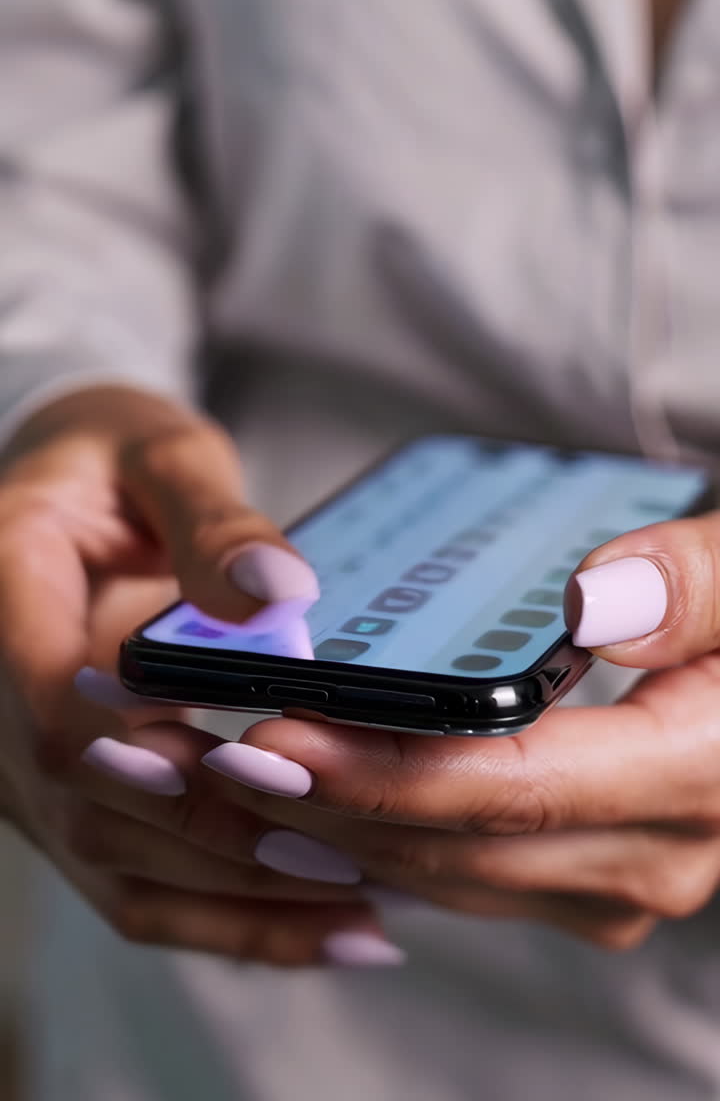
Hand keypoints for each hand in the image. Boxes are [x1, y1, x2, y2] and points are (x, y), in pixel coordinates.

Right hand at [0, 386, 397, 967]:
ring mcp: (30, 766)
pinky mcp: (72, 798)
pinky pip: (134, 879)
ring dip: (235, 903)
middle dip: (219, 843)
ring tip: (358, 914)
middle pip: (92, 809)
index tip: (254, 772)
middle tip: (348, 857)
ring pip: (115, 868)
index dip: (143, 757)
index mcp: (4, 603)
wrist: (72, 491)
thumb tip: (279, 591)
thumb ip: (211, 519)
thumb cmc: (112, 458)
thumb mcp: (159, 453)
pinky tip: (320, 926)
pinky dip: (224, 917)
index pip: (55, 711)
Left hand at [198, 513, 719, 949]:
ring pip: (445, 874)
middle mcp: (654, 856)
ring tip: (227, 777)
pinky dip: (378, 838)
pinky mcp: (584, 874)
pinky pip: (460, 874)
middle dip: (323, 809)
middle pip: (456, 845)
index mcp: (696, 774)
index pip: (509, 787)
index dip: (380, 771)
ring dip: (334, 831)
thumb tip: (593, 606)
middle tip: (206, 756)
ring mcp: (617, 878)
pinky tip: (303, 803)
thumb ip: (698, 583)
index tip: (271, 736)